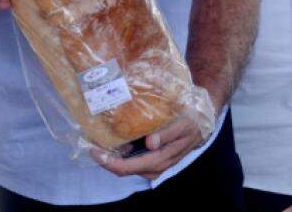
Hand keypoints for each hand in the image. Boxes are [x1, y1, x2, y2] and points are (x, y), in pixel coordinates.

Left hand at [89, 92, 214, 180]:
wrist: (202, 121)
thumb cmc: (191, 121)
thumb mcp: (182, 124)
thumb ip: (167, 133)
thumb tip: (150, 143)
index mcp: (161, 158)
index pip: (128, 167)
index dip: (108, 162)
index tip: (93, 150)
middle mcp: (155, 165)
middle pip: (124, 170)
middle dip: (105, 161)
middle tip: (89, 145)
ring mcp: (153, 163)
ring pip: (127, 167)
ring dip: (111, 158)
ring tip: (96, 144)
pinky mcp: (153, 157)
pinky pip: (132, 160)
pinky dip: (120, 154)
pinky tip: (111, 142)